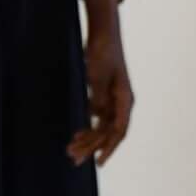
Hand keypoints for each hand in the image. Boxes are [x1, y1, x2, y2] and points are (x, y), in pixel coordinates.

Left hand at [69, 15, 134, 166]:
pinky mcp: (105, 96)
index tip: (98, 161)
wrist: (103, 34)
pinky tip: (77, 134)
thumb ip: (97, 97)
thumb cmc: (102, 53)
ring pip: (102, 127)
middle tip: (74, 158)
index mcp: (124, 99)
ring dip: (88, 139)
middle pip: (108, 132)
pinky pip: (98, 117)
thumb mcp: (96, 76)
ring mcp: (114, 100)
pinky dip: (88, 126)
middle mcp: (121, 103)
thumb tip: (95, 117)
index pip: (118, 131)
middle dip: (92, 146)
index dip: (108, 147)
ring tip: (71, 150)